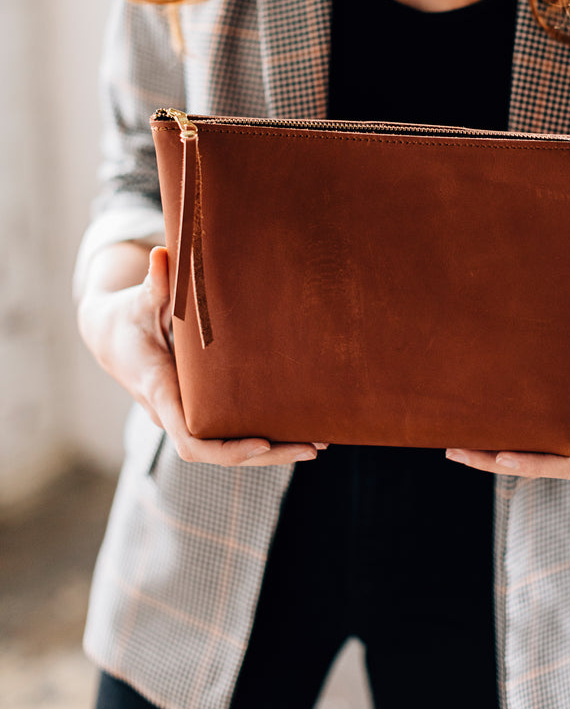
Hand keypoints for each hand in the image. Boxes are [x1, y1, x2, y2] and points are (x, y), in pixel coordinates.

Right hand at [78, 245, 325, 468]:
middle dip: (267, 455)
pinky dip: (263, 437)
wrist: (112, 338)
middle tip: (314, 447)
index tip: (263, 443)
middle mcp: (171, 413)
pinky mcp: (196, 411)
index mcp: (159, 390)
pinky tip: (298, 430)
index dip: (227, 448)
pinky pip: (228, 434)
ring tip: (319, 442)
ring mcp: (184, 416)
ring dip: (273, 451)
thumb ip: (154, 284)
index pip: (191, 438)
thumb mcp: (140, 301)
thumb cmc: (128, 317)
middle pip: (219, 453)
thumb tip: (161, 253)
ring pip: (227, 449)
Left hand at [445, 286, 569, 479]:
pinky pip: (538, 448)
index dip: (541, 460)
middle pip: (549, 466)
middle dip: (505, 463)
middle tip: (460, 450)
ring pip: (540, 462)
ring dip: (496, 459)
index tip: (505, 455)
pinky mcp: (569, 431)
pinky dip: (505, 447)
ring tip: (454, 449)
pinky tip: (470, 440)